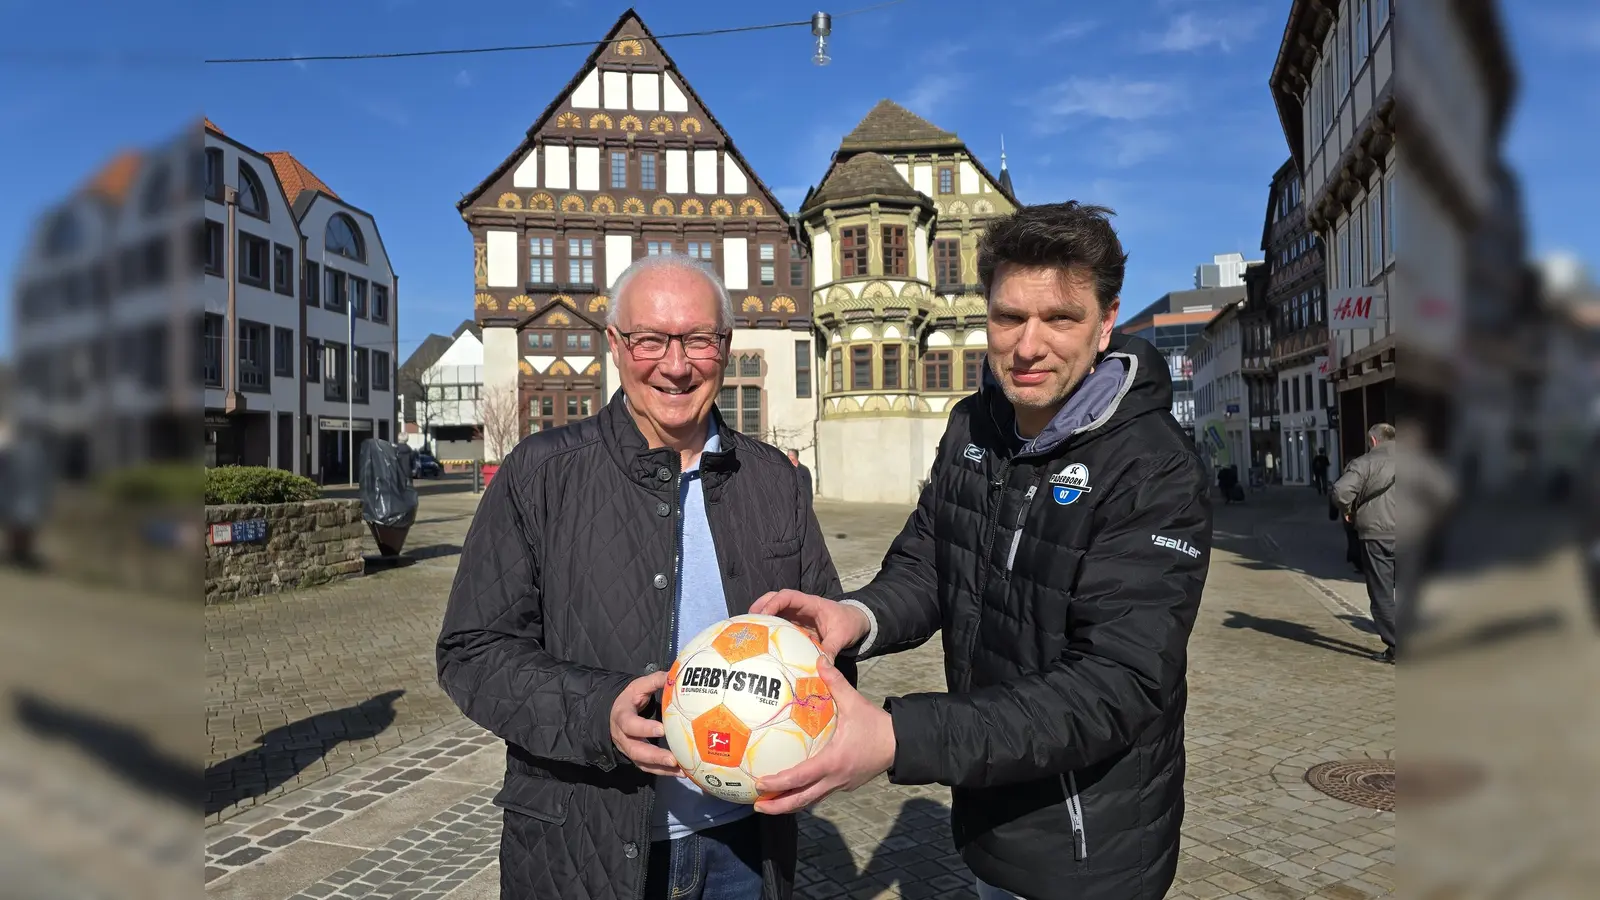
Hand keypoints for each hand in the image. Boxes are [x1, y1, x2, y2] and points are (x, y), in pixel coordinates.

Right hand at [609, 671, 681, 776]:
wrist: (614, 713)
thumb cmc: (631, 698)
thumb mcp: (639, 686)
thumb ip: (655, 681)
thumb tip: (675, 676)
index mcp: (622, 716)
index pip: (630, 724)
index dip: (644, 728)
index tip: (662, 729)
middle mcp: (623, 737)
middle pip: (635, 750)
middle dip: (655, 756)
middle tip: (673, 759)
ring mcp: (629, 750)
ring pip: (642, 763)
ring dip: (662, 768)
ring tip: (682, 770)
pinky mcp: (637, 758)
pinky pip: (649, 769)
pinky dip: (664, 772)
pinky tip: (681, 772)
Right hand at [750, 589, 869, 659]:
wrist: (857, 622)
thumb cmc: (849, 624)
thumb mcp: (842, 636)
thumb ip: (831, 649)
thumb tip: (821, 666)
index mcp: (811, 603)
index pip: (788, 597)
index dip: (774, 603)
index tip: (763, 614)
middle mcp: (801, 607)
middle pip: (776, 598)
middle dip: (761, 605)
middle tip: (748, 619)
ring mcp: (798, 615)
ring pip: (776, 610)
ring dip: (762, 616)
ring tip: (749, 629)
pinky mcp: (797, 625)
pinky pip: (781, 623)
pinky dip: (770, 627)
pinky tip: (761, 641)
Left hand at [752, 656, 894, 814]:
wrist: (902, 744)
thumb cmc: (876, 725)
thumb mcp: (854, 702)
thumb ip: (835, 682)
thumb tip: (819, 659)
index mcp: (833, 762)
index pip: (800, 778)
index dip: (778, 784)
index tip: (759, 784)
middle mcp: (835, 779)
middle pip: (801, 800)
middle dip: (778, 806)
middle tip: (757, 806)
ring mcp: (841, 784)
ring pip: (811, 800)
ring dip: (790, 804)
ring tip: (769, 804)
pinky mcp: (846, 784)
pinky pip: (821, 793)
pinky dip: (805, 794)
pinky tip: (795, 788)